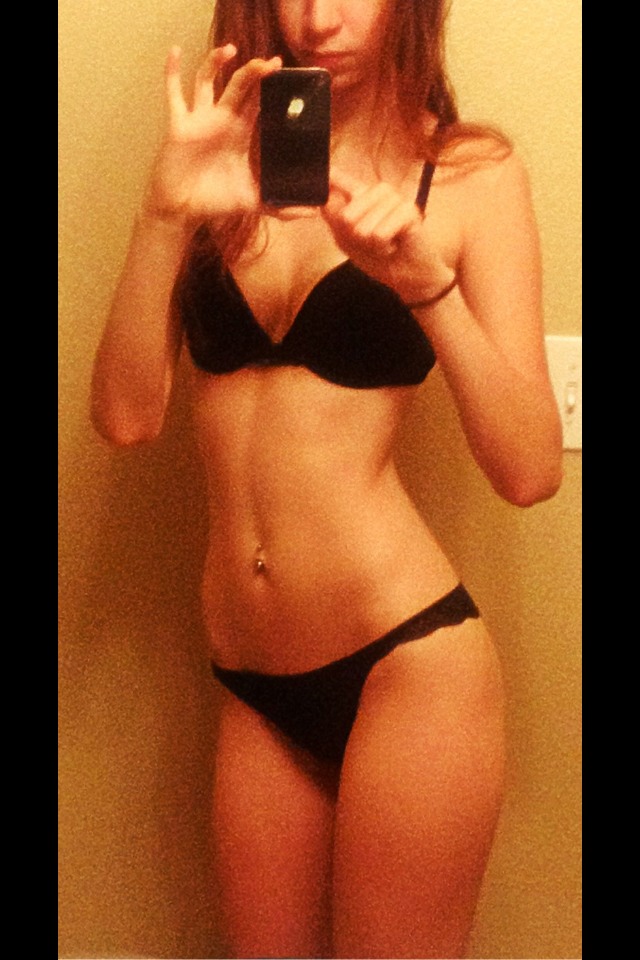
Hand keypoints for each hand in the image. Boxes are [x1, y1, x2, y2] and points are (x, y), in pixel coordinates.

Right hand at [143, 45, 281, 222]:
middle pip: (240, 86)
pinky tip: (174, 51)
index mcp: (240, 132)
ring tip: (231, 50)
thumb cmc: (215, 201)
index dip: (270, 86)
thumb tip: (312, 213)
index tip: (285, 73)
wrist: (183, 210)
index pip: (258, 101)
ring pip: (207, 81)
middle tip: (272, 62)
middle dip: (254, 72)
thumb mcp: (253, 201)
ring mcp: (200, 119)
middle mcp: (221, 120)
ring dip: (216, 63)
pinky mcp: (180, 125)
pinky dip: (172, 73)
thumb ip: (282, 206)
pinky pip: (174, 94)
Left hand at [321, 168, 453, 302]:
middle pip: (347, 215)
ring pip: (364, 226)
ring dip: (372, 245)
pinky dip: (384, 248)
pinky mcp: (409, 210)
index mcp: (362, 196)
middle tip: (372, 242)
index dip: (330, 177)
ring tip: (385, 245)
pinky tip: (395, 246)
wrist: (407, 277)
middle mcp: (378, 192)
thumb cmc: (379, 257)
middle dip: (356, 239)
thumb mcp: (347, 240)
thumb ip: (334, 217)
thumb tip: (324, 195)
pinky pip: (380, 234)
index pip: (339, 179)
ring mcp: (395, 198)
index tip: (323, 172)